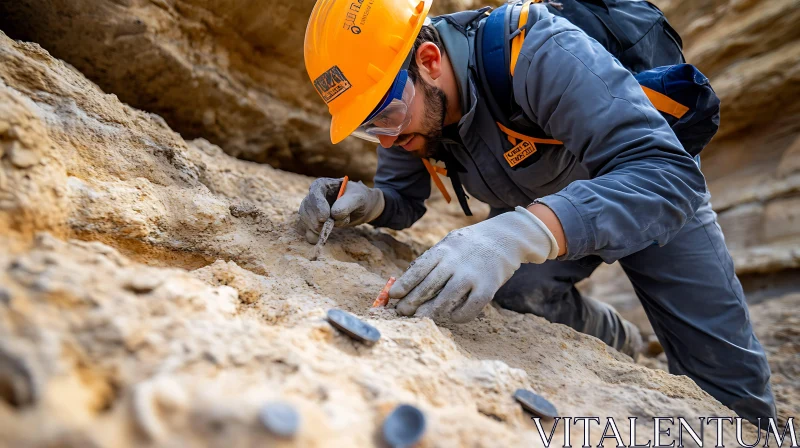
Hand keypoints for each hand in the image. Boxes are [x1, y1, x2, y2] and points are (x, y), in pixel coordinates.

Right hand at [298, 177, 384, 243]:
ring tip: (336, 224)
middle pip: (307, 207)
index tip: (325, 216)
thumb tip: (333, 214)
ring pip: (306, 220)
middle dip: (316, 219)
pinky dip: (313, 236)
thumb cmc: (360, 198)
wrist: (362, 208)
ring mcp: (312, 210)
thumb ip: (347, 204)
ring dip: (319, 227)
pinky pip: (308, 230)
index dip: (318, 204)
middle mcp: (314, 196)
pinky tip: (321, 237)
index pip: (314, 191)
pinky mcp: (314, 223)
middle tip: (328, 224)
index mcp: (323, 185)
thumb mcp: (358, 198)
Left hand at [390, 206, 558, 322]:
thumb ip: (431, 260)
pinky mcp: (487, 287)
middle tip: (401, 312)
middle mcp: (455, 262)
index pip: (419, 269)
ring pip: (446, 299)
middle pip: (428, 286)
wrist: (506, 236)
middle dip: (412, 301)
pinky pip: (469, 308)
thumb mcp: (449, 243)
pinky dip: (458, 316)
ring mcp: (472, 275)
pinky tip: (452, 317)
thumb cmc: (471, 244)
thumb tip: (406, 280)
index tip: (392, 296)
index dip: (404, 284)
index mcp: (443, 250)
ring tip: (420, 317)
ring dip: (431, 311)